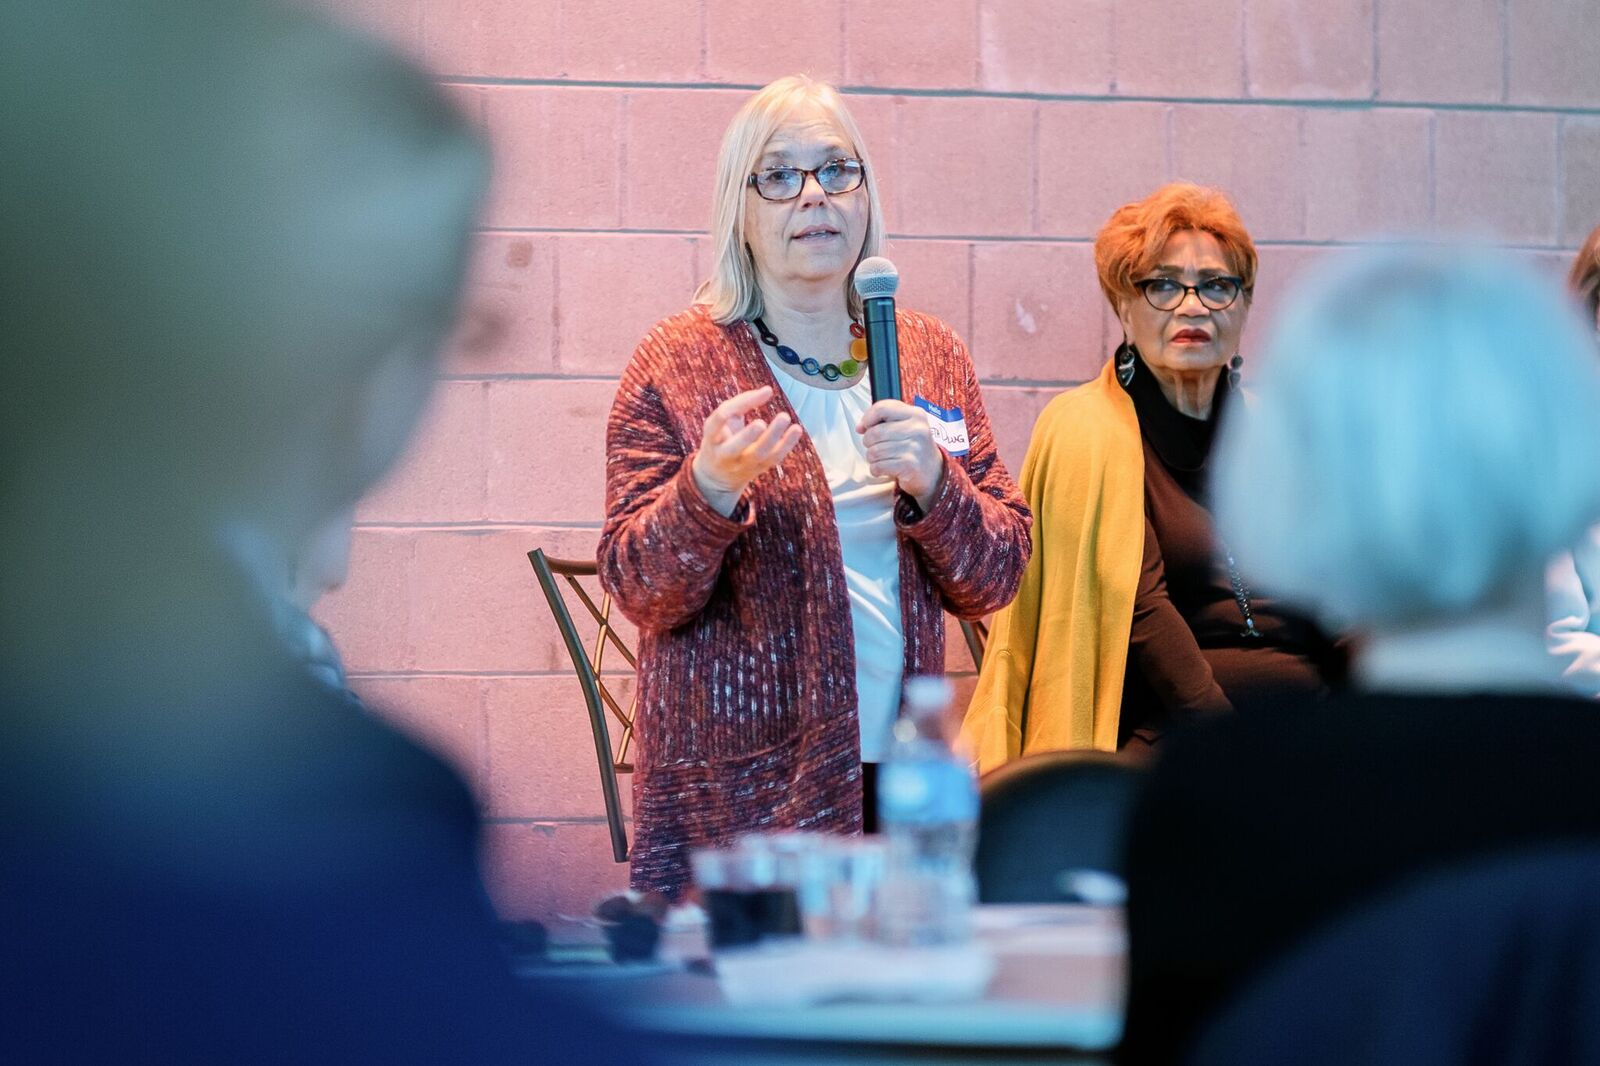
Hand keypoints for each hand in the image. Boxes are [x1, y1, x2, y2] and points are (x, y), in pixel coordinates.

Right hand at [691, 386, 802, 516]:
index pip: (720, 419)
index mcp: (712, 437)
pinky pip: (774, 458)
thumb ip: (741, 403)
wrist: (717, 477)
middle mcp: (724, 454)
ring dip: (772, 436)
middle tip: (761, 423)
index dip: (739, 405)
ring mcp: (742, 464)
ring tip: (785, 417)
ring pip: (758, 454)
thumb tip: (768, 390)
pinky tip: (796, 429)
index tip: (764, 392)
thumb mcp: (721, 421)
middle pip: (734, 447)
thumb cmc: (721, 438)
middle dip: (747, 435)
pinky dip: (786, 444)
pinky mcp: (758, 468)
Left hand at [857, 400, 944, 511]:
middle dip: (869, 443)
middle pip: (874, 432)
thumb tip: (860, 427)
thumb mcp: (906, 425)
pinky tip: (885, 468)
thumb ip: (884, 419)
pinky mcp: (909, 465)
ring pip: (874, 451)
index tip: (864, 427)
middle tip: (877, 447)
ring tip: (883, 458)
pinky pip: (878, 466)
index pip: (882, 408)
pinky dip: (876, 469)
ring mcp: (914, 448)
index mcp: (916, 414)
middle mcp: (917, 429)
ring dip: (872, 458)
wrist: (933, 472)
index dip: (867, 418)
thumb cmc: (913, 447)